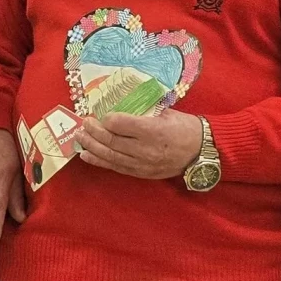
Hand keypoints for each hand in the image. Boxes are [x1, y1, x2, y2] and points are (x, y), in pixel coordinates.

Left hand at [75, 111, 202, 179]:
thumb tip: (122, 107)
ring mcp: (142, 164)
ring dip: (92, 146)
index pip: (121, 125)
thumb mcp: (167, 112)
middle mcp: (146, 149)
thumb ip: (144, 112)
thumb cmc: (185, 128)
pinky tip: (86, 155)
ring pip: (110, 156)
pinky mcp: (141, 173)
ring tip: (79, 137)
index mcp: (153, 130)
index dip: (107, 119)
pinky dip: (99, 161)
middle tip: (84, 123)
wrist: (201, 152)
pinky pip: (116, 167)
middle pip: (112, 141)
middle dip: (94, 132)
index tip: (101, 114)